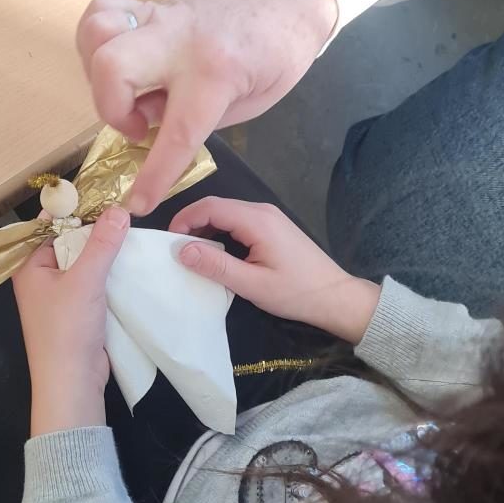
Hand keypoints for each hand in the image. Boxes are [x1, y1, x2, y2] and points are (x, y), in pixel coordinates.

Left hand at [14, 206, 129, 434]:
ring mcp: (61, 296)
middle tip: (125, 210)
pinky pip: (95, 282)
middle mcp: (42, 278)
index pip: (49, 226)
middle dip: (95, 229)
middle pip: (70, 242)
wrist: (72, 382)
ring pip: (85, 263)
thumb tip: (119, 209)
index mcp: (29, 267)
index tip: (103, 193)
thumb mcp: (85, 280)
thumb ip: (102, 244)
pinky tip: (132, 262)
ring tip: (133, 231)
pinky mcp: (79, 311)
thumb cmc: (67, 329)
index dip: (74, 209)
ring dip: (105, 252)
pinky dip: (110, 273)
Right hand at [76, 0, 336, 215]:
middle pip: (111, 67)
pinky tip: (119, 66)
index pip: (176, 133)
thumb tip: (154, 123)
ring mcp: (160, 16)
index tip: (139, 203)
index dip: (154, 177)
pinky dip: (97, 42)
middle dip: (111, 109)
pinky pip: (103, 13)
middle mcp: (180, 39)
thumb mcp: (254, 101)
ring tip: (124, 93)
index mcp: (216, 71)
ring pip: (97, 32)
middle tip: (138, 126)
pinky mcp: (150, 4)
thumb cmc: (281, 49)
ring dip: (97, 73)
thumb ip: (203, 117)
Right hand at [169, 198, 378, 344]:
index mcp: (257, 220)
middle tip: (175, 249)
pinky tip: (215, 252)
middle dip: (192, 223)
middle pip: (217, 206)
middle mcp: (262, 210)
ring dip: (206, 228)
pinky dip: (221, 231)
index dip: (184, 219)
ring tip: (191, 253)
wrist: (335, 297)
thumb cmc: (295, 293)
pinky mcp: (273, 226)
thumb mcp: (252, 284)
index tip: (168, 241)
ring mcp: (270, 216)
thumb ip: (216, 265)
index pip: (210, 206)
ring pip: (227, 213)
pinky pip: (239, 220)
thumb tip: (181, 250)